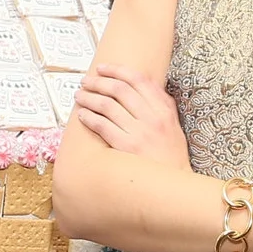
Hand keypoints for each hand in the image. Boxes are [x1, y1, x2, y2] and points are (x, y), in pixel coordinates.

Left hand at [75, 63, 191, 170]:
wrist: (172, 183)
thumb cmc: (170, 154)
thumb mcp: (173, 124)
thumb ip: (161, 103)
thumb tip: (142, 83)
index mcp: (164, 109)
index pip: (138, 80)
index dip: (117, 70)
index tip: (102, 68)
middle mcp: (152, 117)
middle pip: (119, 90)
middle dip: (98, 82)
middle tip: (85, 81)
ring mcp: (139, 132)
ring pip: (108, 106)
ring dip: (89, 98)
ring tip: (80, 96)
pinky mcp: (126, 147)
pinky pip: (102, 126)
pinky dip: (89, 118)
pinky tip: (82, 115)